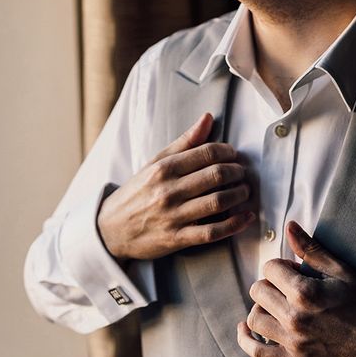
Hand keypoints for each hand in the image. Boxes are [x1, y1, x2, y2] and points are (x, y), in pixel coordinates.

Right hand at [97, 113, 253, 260]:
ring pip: (218, 202)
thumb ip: (184, 142)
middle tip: (242, 172)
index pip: (206, 152)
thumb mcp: (154, 163)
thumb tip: (208, 118)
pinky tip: (246, 217)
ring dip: (240, 195)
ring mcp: (174, 216)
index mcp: (164, 168)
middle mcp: (168, 191)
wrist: (109, 230)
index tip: (233, 155)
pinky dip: (235, 224)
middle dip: (237, 172)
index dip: (227, 152)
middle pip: (217, 175)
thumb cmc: (136, 193)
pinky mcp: (177, 239)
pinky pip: (213, 232)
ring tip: (245, 190)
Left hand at [237, 221, 355, 356]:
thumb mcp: (341, 271)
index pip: (270, 268)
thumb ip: (311, 249)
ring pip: (254, 318)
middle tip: (288, 288)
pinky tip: (246, 328)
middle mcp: (295, 317)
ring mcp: (293, 342)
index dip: (280, 266)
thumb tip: (289, 226)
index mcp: (306, 292)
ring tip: (277, 306)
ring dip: (262, 308)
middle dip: (270, 284)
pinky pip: (256, 352)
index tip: (293, 272)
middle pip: (258, 291)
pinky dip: (246, 339)